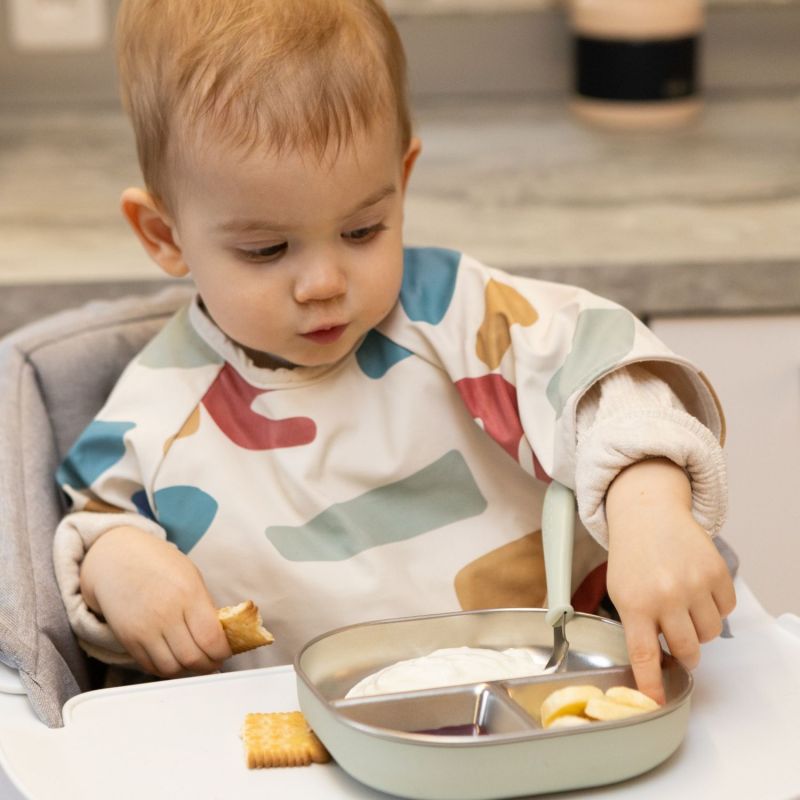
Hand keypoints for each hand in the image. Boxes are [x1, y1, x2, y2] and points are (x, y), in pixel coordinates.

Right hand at [80, 526, 231, 676]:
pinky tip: (175, 659)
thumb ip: (205, 606)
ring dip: (188, 670)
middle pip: (193, 659)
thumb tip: (221, 635)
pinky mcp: (128, 639)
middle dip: (209, 664)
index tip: (226, 650)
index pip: (212, 639)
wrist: (116, 559)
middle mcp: (165, 614)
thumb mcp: (191, 576)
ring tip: (196, 662)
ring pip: (172, 669)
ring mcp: (144, 629)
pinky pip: (150, 666)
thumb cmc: (159, 563)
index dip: (223, 651)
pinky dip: (166, 669)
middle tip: (214, 659)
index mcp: (188, 594)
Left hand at [605, 458, 735, 703]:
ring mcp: (694, 584)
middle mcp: (666, 595)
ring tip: (683, 606)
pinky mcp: (716, 572)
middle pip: (687, 651)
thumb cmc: (632, 556)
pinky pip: (726, 610)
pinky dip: (715, 606)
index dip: (652, 685)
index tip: (657, 702)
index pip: (645, 656)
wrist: (647, 513)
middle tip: (677, 640)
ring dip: (699, 628)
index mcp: (634, 603)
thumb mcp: (620, 591)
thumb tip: (654, 666)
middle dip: (684, 654)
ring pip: (710, 634)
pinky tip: (696, 589)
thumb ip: (636, 625)